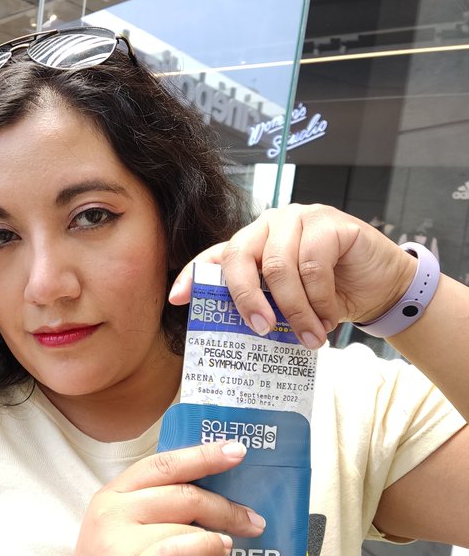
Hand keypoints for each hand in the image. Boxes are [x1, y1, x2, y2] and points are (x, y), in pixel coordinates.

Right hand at [19, 441, 264, 555]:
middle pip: (182, 494)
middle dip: (225, 507)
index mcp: (112, 494)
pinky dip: (206, 552)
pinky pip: (175, 555)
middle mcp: (111, 512)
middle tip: (253, 523)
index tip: (237, 451)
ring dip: (220, 544)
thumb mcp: (123, 531)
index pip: (162, 464)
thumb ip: (158, 509)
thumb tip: (214, 501)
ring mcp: (115, 546)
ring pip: (185, 527)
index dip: (202, 455)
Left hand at [170, 204, 416, 348]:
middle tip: (261, 330)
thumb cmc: (327, 296)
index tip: (176, 300)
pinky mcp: (329, 222)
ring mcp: (299, 218)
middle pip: (240, 256)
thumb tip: (230, 334)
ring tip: (310, 337)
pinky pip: (313, 265)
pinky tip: (329, 316)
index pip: (215, 256)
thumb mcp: (287, 303)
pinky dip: (320, 299)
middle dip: (245, 298)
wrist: (380, 287)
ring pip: (279, 266)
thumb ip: (262, 305)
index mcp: (252, 244)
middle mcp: (269, 226)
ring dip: (294, 309)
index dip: (193, 276)